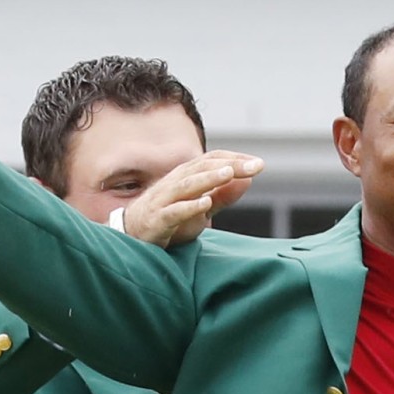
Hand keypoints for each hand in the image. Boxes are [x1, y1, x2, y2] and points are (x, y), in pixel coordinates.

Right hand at [123, 150, 263, 246]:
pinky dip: (189, 207)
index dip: (235, 159)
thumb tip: (249, 180)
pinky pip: (173, 211)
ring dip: (209, 178)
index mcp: (187, 176)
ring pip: (187, 185)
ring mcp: (164, 200)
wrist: (134, 234)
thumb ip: (224, 195)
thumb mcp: (201, 207)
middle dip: (230, 166)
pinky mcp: (157, 219)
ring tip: (230, 173)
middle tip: (255, 166)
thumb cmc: (170, 218)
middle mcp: (175, 182)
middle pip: (203, 168)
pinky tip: (205, 203)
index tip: (259, 164)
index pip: (213, 160)